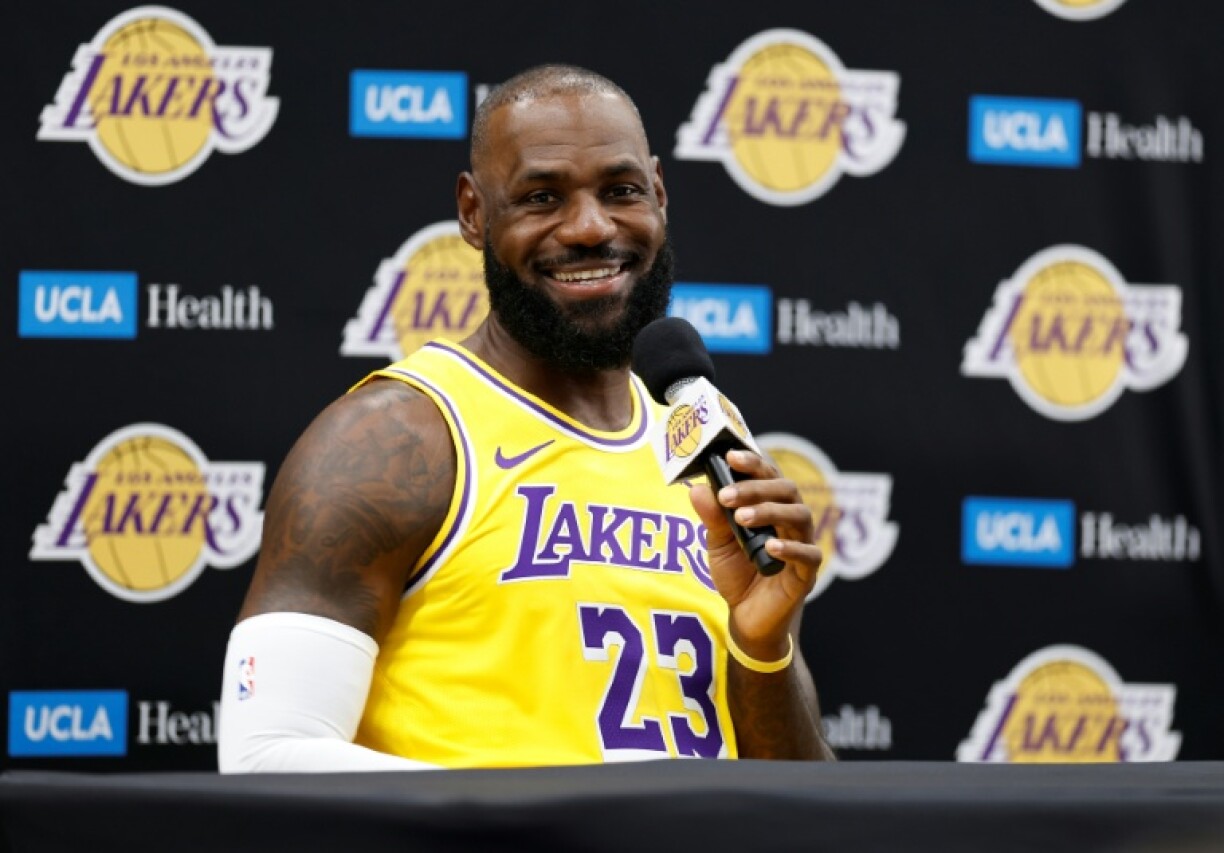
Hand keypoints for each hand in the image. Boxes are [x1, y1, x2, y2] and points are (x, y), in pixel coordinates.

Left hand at [688, 449, 822, 661]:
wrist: (745, 618)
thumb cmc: (738, 574)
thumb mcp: (717, 544)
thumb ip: (712, 517)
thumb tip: (698, 489)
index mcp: (771, 506)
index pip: (768, 475)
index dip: (753, 462)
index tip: (730, 456)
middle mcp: (791, 520)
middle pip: (786, 489)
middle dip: (755, 487)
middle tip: (726, 496)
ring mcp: (802, 544)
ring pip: (799, 515)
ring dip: (770, 511)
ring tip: (741, 518)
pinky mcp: (807, 573)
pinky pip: (809, 554)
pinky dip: (790, 547)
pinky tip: (770, 545)